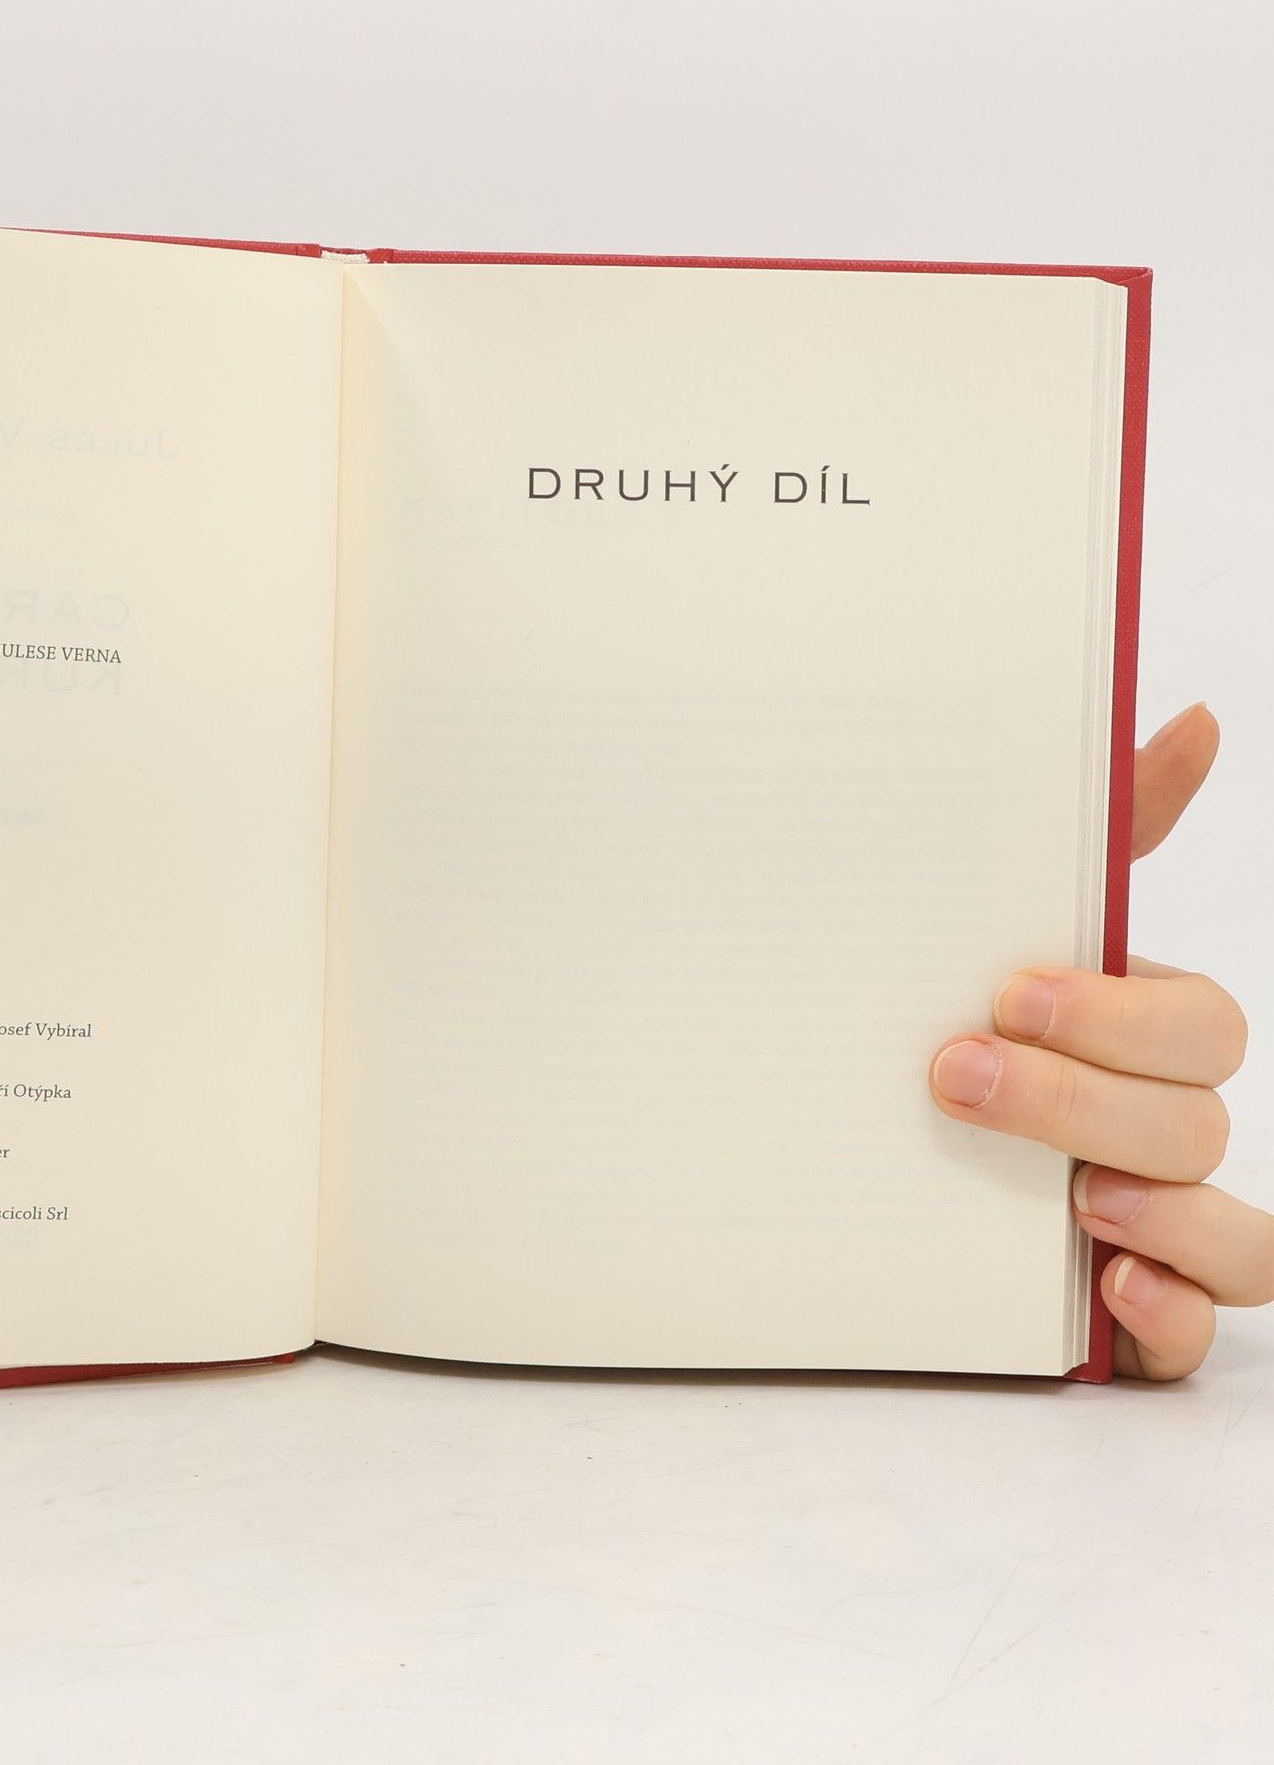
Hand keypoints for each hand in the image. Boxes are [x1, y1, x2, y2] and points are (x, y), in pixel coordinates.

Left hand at [930, 703, 1258, 1378]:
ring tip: (1070, 1200)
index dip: (1121, 1014)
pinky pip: (1200, 1337)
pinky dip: (1172, 1316)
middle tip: (956, 1076)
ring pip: (1241, 1236)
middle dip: (1086, 1099)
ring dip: (1166, 1213)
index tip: (1007, 991)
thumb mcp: (987, 924)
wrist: (826, 1148)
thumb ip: (1093, 838)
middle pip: (1200, 1119)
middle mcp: (1155, 1128)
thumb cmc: (937, 1017)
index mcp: (1134, 1037)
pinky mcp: (1131, 1314)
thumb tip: (1197, 720)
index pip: (1200, 1024)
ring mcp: (1155, 1226)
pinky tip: (1111, 1291)